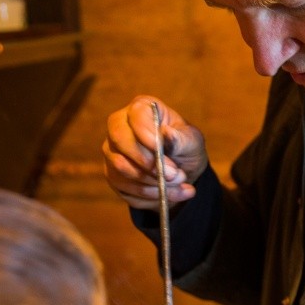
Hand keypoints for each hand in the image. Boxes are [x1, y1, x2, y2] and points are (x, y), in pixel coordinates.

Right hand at [102, 95, 208, 209]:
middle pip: (120, 141)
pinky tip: (169, 194)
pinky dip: (149, 195)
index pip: (135, 116)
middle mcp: (120, 127)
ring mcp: (112, 151)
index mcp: (141, 109)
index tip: (160, 149)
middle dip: (148, 162)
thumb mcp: (192, 141)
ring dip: (152, 181)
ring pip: (121, 167)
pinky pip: (124, 187)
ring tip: (178, 183)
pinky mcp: (112, 174)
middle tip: (174, 174)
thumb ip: (181, 139)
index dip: (145, 133)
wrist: (180, 171)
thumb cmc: (185, 147)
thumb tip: (167, 134)